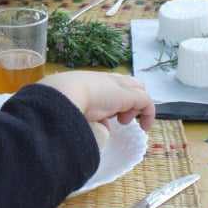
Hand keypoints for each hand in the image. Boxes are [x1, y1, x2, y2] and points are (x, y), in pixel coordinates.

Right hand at [37, 71, 154, 130]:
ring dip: (134, 107)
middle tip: (118, 117)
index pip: (106, 85)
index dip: (108, 100)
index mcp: (88, 80)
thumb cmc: (59, 101)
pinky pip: (146, 102)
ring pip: (136, 89)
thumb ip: (81, 115)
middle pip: (125, 83)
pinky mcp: (129, 95)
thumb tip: (99, 127)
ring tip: (124, 121)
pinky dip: (148, 114)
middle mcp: (105, 81)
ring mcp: (118, 87)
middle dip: (126, 99)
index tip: (102, 118)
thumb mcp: (69, 106)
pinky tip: (145, 127)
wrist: (65, 94)